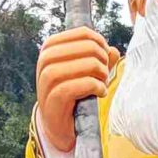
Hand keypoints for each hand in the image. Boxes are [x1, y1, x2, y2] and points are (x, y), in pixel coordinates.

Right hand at [35, 25, 116, 152]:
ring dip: (98, 72)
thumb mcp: (88, 73)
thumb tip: (113, 51)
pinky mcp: (51, 100)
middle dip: (101, 58)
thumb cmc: (74, 95)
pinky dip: (93, 87)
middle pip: (83, 46)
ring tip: (103, 83)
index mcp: (51, 48)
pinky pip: (74, 86)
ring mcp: (45, 81)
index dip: (101, 43)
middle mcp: (44, 61)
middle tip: (105, 73)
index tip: (106, 59)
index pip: (82, 32)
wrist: (58, 125)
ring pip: (78, 64)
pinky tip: (100, 93)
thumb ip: (101, 60)